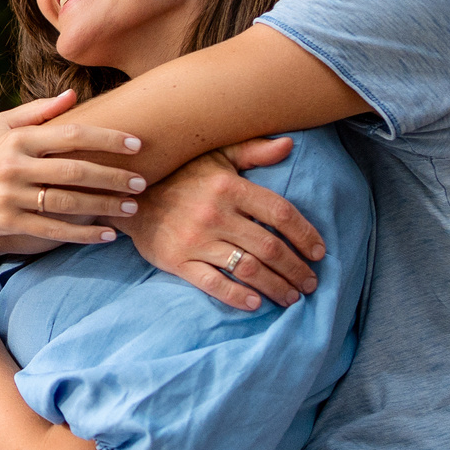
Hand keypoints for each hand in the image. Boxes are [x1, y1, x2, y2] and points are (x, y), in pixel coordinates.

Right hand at [0, 90, 146, 246]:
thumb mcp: (0, 128)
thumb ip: (37, 111)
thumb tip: (73, 95)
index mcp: (16, 139)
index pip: (71, 135)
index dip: (107, 139)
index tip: (136, 144)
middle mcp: (13, 167)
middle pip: (74, 171)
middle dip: (113, 177)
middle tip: (142, 182)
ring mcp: (11, 198)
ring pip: (68, 203)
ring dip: (105, 206)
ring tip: (132, 207)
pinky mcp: (11, 224)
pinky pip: (54, 231)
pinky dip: (83, 234)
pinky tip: (109, 235)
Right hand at [124, 138, 325, 311]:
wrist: (130, 197)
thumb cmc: (180, 175)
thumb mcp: (215, 155)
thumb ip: (253, 151)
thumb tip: (289, 145)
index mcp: (229, 186)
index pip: (281, 214)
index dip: (306, 235)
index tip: (319, 252)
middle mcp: (216, 214)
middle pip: (270, 247)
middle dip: (297, 269)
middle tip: (311, 283)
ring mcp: (196, 240)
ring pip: (249, 269)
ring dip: (277, 286)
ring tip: (291, 297)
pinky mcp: (178, 261)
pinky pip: (214, 284)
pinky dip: (238, 297)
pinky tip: (256, 303)